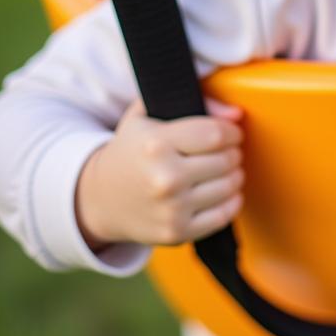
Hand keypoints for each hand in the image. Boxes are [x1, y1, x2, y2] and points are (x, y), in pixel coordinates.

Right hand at [75, 97, 244, 249]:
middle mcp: (165, 178)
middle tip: (227, 151)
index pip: (217, 134)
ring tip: (224, 170)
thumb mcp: (148, 114)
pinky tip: (223, 193)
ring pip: (230, 186)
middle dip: (233, 152)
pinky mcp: (177, 232)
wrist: (99, 199)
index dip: (232, 132)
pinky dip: (232, 202)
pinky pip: (224, 215)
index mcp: (156, 144)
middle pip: (227, 159)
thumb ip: (198, 102)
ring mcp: (171, 209)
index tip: (231, 133)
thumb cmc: (132, 150)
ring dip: (235, 175)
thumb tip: (237, 113)